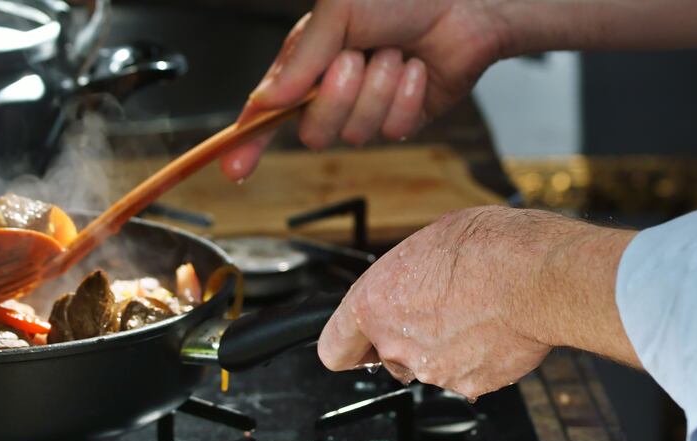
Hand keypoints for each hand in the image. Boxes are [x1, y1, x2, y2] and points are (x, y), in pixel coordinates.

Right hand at [220, 0, 511, 181]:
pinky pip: (392, 130)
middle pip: (313, 131)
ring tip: (395, 53)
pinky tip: (416, 70)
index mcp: (308, 61)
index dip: (249, 141)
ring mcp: (369, 108)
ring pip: (355, 132)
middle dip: (336, 97)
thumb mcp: (338, 11)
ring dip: (377, 88)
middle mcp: (334, 89)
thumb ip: (301, 58)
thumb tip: (266, 99)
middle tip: (356, 58)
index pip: (268, 110)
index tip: (233, 167)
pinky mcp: (403, 120)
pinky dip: (405, 96)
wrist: (462, 2)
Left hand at [318, 206, 637, 398]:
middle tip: (440, 309)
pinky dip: (478, 359)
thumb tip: (413, 281)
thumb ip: (407, 275)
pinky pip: (466, 375)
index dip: (349, 346)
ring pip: (429, 366)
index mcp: (374, 304)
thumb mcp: (432, 240)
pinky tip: (495, 328)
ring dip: (445, 347)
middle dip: (408, 339)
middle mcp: (397, 344)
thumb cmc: (492, 248)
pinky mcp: (470, 386)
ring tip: (476, 311)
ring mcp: (433, 370)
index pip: (334, 349)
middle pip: (387, 358)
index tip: (358, 345)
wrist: (541, 277)